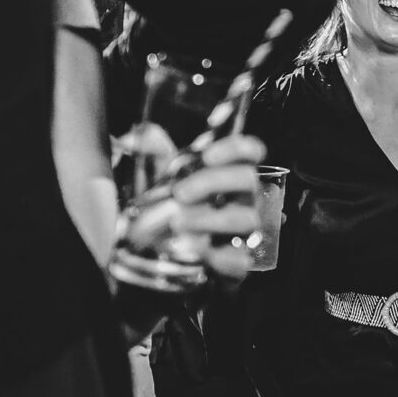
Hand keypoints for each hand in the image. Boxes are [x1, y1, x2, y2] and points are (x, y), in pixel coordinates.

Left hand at [111, 134, 268, 292]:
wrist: (153, 252)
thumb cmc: (162, 206)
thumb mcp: (154, 174)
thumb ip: (152, 151)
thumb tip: (148, 135)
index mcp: (227, 172)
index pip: (250, 151)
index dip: (237, 148)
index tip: (208, 155)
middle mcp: (241, 198)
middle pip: (248, 179)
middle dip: (213, 182)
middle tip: (179, 192)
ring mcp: (242, 231)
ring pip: (247, 219)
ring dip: (212, 218)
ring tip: (177, 223)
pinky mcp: (235, 262)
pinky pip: (241, 260)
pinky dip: (221, 257)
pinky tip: (200, 252)